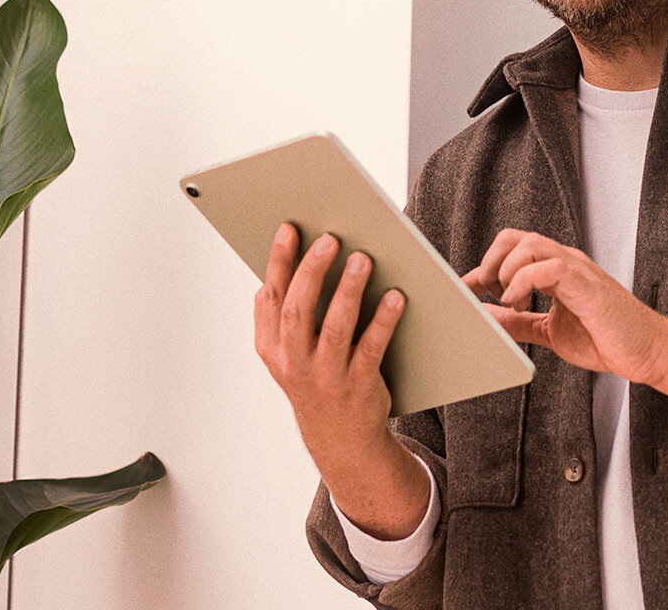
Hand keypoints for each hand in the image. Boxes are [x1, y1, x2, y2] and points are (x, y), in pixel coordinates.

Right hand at [253, 222, 428, 538]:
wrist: (341, 440)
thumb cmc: (316, 378)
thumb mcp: (287, 353)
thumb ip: (281, 315)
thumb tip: (285, 263)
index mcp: (272, 348)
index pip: (271, 298)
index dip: (279, 262)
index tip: (291, 228)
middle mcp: (294, 363)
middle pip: (299, 310)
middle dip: (312, 271)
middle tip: (331, 238)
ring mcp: (326, 378)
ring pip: (335, 329)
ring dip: (348, 291)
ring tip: (363, 259)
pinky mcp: (359, 387)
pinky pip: (371, 349)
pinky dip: (383, 321)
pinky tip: (396, 296)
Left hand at [462, 229, 667, 429]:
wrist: (646, 351)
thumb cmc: (606, 339)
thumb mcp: (549, 331)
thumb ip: (519, 322)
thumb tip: (485, 314)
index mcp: (556, 269)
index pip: (513, 249)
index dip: (484, 265)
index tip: (465, 287)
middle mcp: (564, 261)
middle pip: (515, 237)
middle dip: (490, 261)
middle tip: (485, 291)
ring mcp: (576, 269)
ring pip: (529, 244)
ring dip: (506, 270)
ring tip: (507, 299)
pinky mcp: (586, 284)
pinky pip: (548, 266)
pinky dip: (523, 281)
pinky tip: (518, 302)